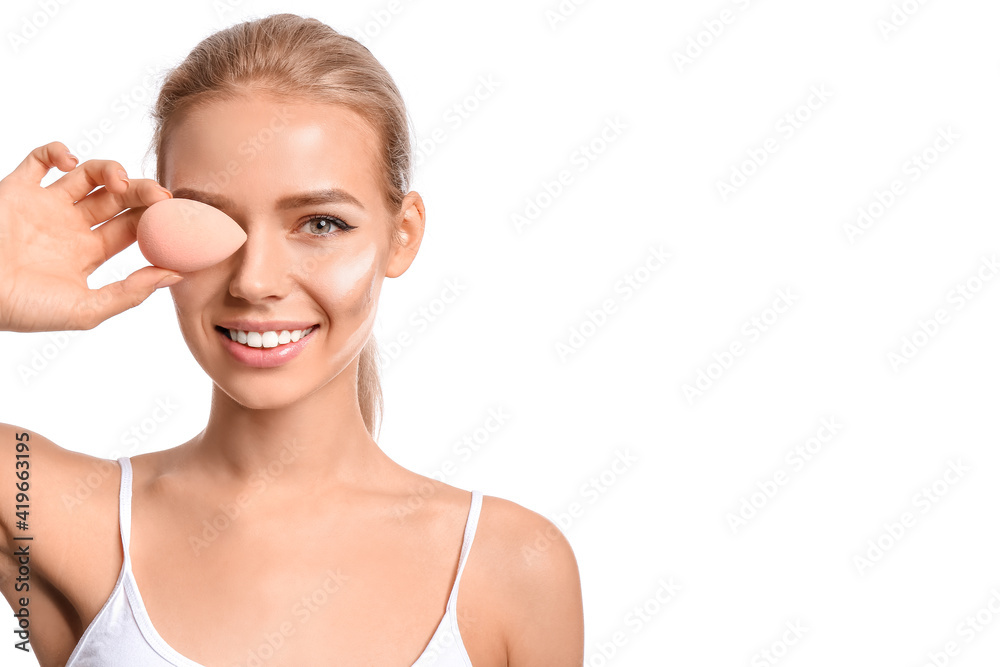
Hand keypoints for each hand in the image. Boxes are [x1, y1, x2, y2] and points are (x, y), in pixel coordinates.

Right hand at [0, 141, 181, 331]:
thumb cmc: (24, 310)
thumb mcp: (86, 309)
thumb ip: (131, 292)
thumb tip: (176, 274)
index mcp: (88, 253)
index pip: (133, 226)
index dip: (155, 219)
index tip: (175, 217)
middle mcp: (69, 226)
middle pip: (118, 198)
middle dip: (142, 192)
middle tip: (160, 195)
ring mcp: (44, 205)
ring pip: (88, 175)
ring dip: (111, 169)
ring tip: (119, 181)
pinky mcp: (16, 189)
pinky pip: (40, 159)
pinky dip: (58, 152)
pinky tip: (71, 164)